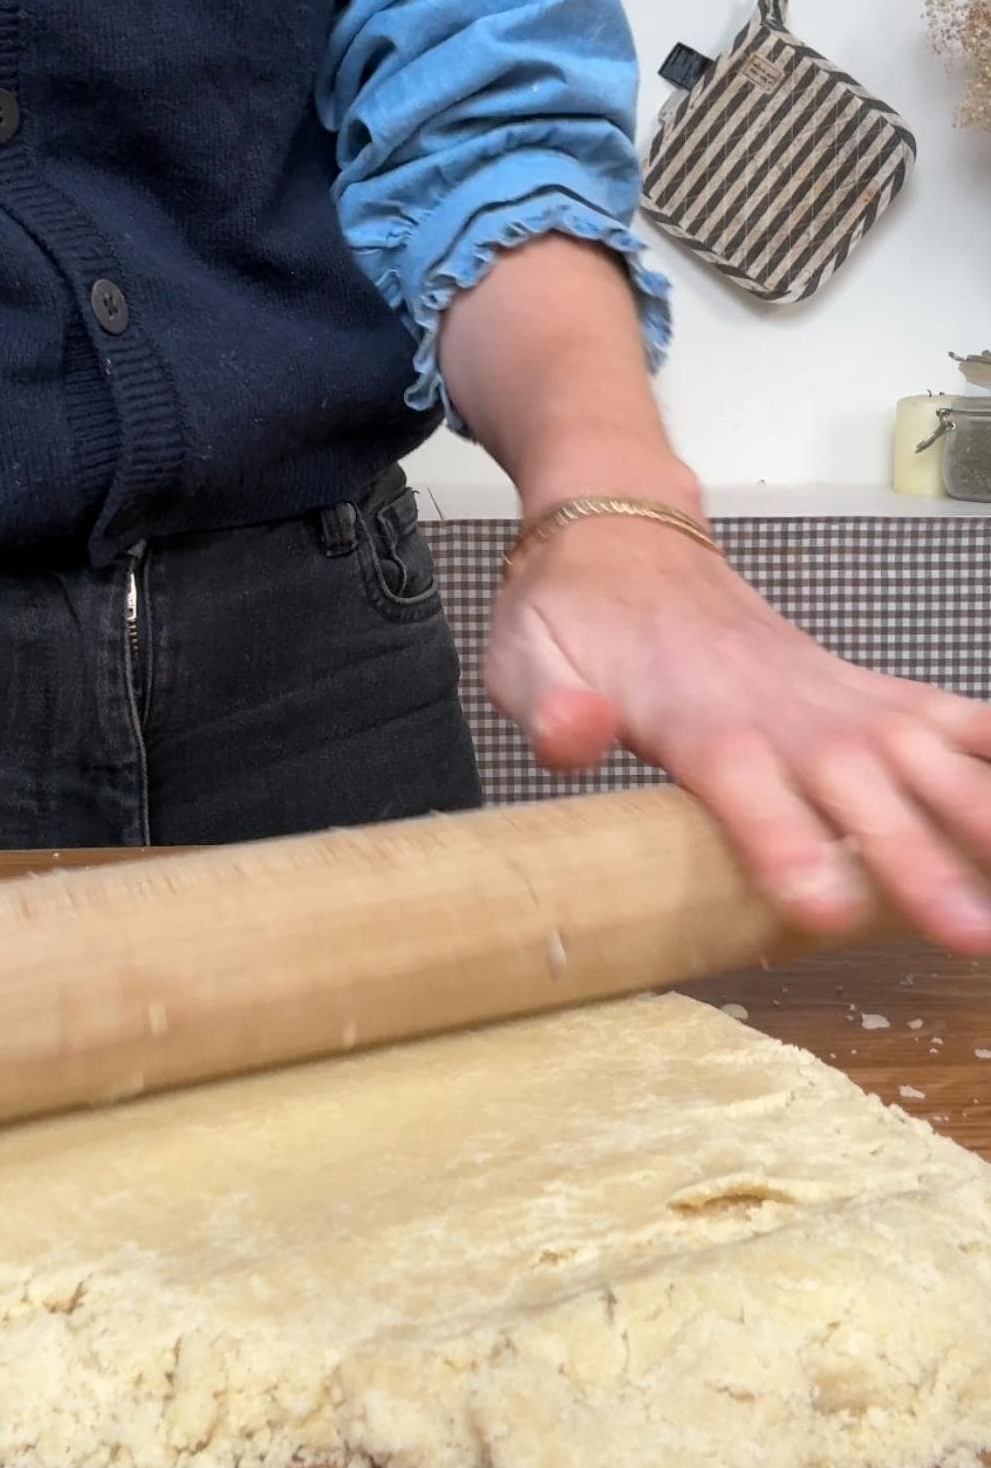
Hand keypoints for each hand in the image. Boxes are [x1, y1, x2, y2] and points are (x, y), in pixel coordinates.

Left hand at [484, 520, 990, 954]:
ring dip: (984, 813)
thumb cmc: (571, 618)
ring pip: (926, 753)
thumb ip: (549, 706)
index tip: (826, 908)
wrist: (627, 536)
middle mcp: (782, 708)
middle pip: (858, 784)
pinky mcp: (862, 691)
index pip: (743, 786)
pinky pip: (949, 716)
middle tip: (970, 931)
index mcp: (696, 717)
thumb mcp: (523, 658)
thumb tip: (573, 737)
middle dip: (916, 856)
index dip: (784, 845)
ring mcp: (834, 696)